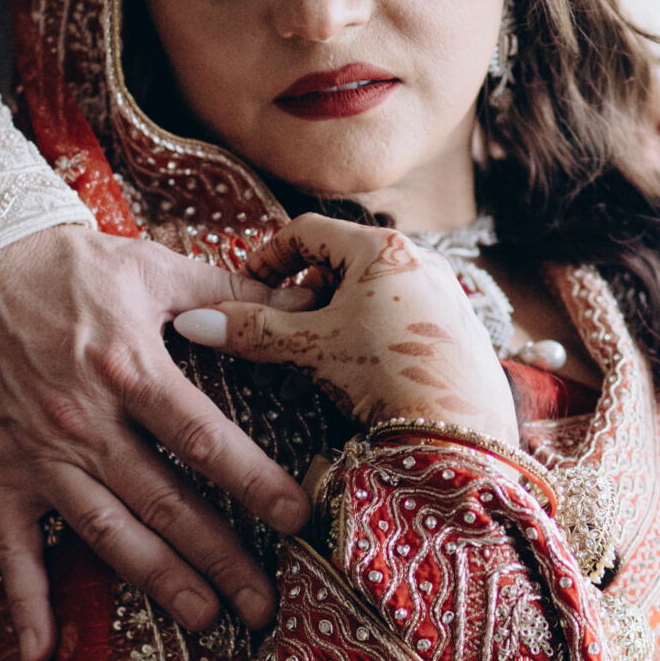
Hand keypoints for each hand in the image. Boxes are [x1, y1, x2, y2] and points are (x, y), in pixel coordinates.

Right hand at [0, 226, 313, 660]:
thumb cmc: (63, 265)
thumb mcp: (149, 267)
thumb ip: (226, 291)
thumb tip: (299, 295)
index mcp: (127, 367)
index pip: (201, 437)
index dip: (252, 480)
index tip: (296, 518)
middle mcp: (84, 421)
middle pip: (165, 501)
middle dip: (220, 558)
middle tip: (265, 604)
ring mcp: (38, 453)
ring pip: (108, 531)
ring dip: (158, 581)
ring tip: (204, 620)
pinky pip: (11, 548)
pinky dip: (26, 602)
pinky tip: (43, 654)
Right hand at [172, 214, 519, 446]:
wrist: (465, 431)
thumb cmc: (389, 376)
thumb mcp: (311, 349)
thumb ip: (253, 329)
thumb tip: (194, 321)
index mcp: (381, 248)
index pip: (307, 229)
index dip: (268, 256)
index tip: (248, 288)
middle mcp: (418, 258)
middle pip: (341, 259)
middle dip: (304, 293)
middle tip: (283, 329)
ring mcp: (443, 291)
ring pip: (372, 290)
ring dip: (336, 316)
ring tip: (318, 356)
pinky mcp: (457, 325)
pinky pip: (401, 313)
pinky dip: (370, 331)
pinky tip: (361, 371)